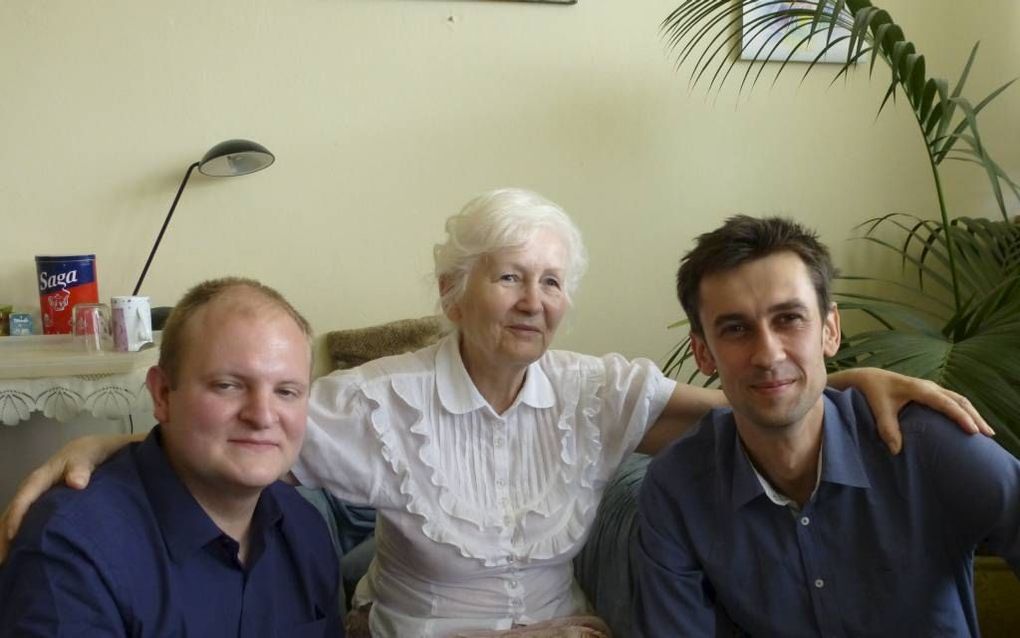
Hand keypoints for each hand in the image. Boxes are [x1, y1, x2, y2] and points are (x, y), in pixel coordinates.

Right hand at [0, 433, 137, 562]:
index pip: (23, 499)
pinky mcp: (40, 504)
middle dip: (3, 535)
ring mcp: (34, 497)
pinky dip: (18, 534)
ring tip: (5, 562)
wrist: (91, 450)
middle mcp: (31, 489)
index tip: (12, 536)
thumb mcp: (86, 457)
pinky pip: (24, 520)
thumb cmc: (87, 454)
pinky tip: (19, 552)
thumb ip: (81, 469)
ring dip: (6, 538)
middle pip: (11, 512)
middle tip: (1, 560)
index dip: (16, 517)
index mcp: (39, 479)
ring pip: (14, 518)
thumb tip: (76, 483)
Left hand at [829, 367, 992, 453]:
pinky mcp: (931, 393)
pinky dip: (964, 412)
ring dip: (973, 414)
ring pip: (959, 400)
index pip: (945, 403)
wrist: (869, 377)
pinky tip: (970, 424)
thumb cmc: (874, 392)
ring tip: (985, 432)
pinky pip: (953, 401)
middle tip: (988, 435)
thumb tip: (897, 451)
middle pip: (959, 400)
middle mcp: (929, 387)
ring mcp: (932, 388)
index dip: (960, 416)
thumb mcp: (878, 409)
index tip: (972, 431)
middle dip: (974, 416)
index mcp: (918, 389)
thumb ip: (886, 428)